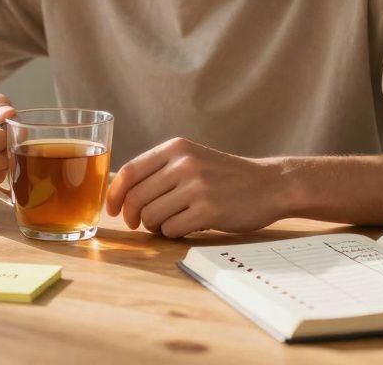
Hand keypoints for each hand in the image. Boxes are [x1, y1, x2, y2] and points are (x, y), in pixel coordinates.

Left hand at [105, 137, 287, 237]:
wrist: (269, 184)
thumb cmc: (225, 176)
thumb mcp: (192, 159)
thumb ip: (160, 170)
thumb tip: (119, 193)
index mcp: (176, 148)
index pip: (129, 171)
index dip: (115, 194)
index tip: (113, 209)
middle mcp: (184, 163)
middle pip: (136, 197)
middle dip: (132, 216)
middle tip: (138, 224)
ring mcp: (196, 187)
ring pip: (151, 216)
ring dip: (155, 226)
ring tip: (171, 222)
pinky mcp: (208, 210)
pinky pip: (171, 230)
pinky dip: (174, 233)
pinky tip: (188, 226)